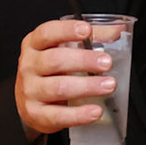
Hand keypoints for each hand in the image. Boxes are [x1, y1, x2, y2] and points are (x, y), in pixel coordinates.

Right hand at [15, 18, 116, 142]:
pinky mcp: (35, 113)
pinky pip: (58, 115)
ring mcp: (30, 90)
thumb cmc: (52, 71)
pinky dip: (79, 114)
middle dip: (83, 60)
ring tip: (109, 85)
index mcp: (34, 45)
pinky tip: (95, 111)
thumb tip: (117, 30)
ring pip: (58, 88)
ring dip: (86, 87)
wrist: (30, 101)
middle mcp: (29, 66)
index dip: (66, 30)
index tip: (87, 30)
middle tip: (107, 63)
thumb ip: (91, 37)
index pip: (46, 33)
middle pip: (55, 60)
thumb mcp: (64, 49)